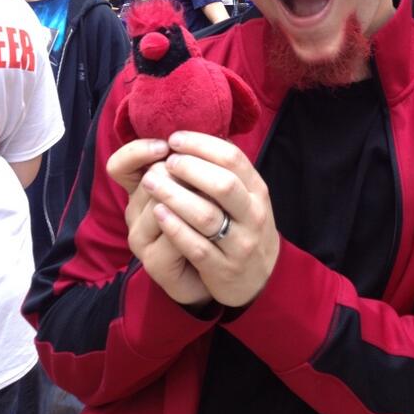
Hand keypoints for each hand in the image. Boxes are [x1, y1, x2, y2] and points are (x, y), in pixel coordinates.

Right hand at [107, 139, 212, 305]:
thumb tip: (208, 135)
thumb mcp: (201, 189)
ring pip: (160, 209)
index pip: (120, 165)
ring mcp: (141, 241)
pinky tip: (210, 228)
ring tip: (217, 199)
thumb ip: (197, 164)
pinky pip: (173, 242)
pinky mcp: (155, 265)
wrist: (209, 274)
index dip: (137, 152)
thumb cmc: (206, 223)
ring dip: (193, 199)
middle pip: (150, 181)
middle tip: (212, 174)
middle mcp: (134, 214)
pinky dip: (193, 231)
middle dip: (185, 174)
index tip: (166, 145)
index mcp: (141, 190)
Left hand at [141, 131, 279, 307]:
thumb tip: (196, 136)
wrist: (262, 277)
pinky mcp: (224, 269)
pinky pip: (197, 246)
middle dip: (189, 168)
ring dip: (175, 196)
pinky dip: (175, 228)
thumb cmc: (245, 227)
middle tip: (165, 161)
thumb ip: (227, 171)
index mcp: (257, 190)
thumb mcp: (246, 196)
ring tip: (151, 182)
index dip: (201, 144)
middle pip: (223, 183)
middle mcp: (253, 214)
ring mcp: (240, 243)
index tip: (174, 138)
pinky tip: (158, 213)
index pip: (232, 158)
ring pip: (207, 215)